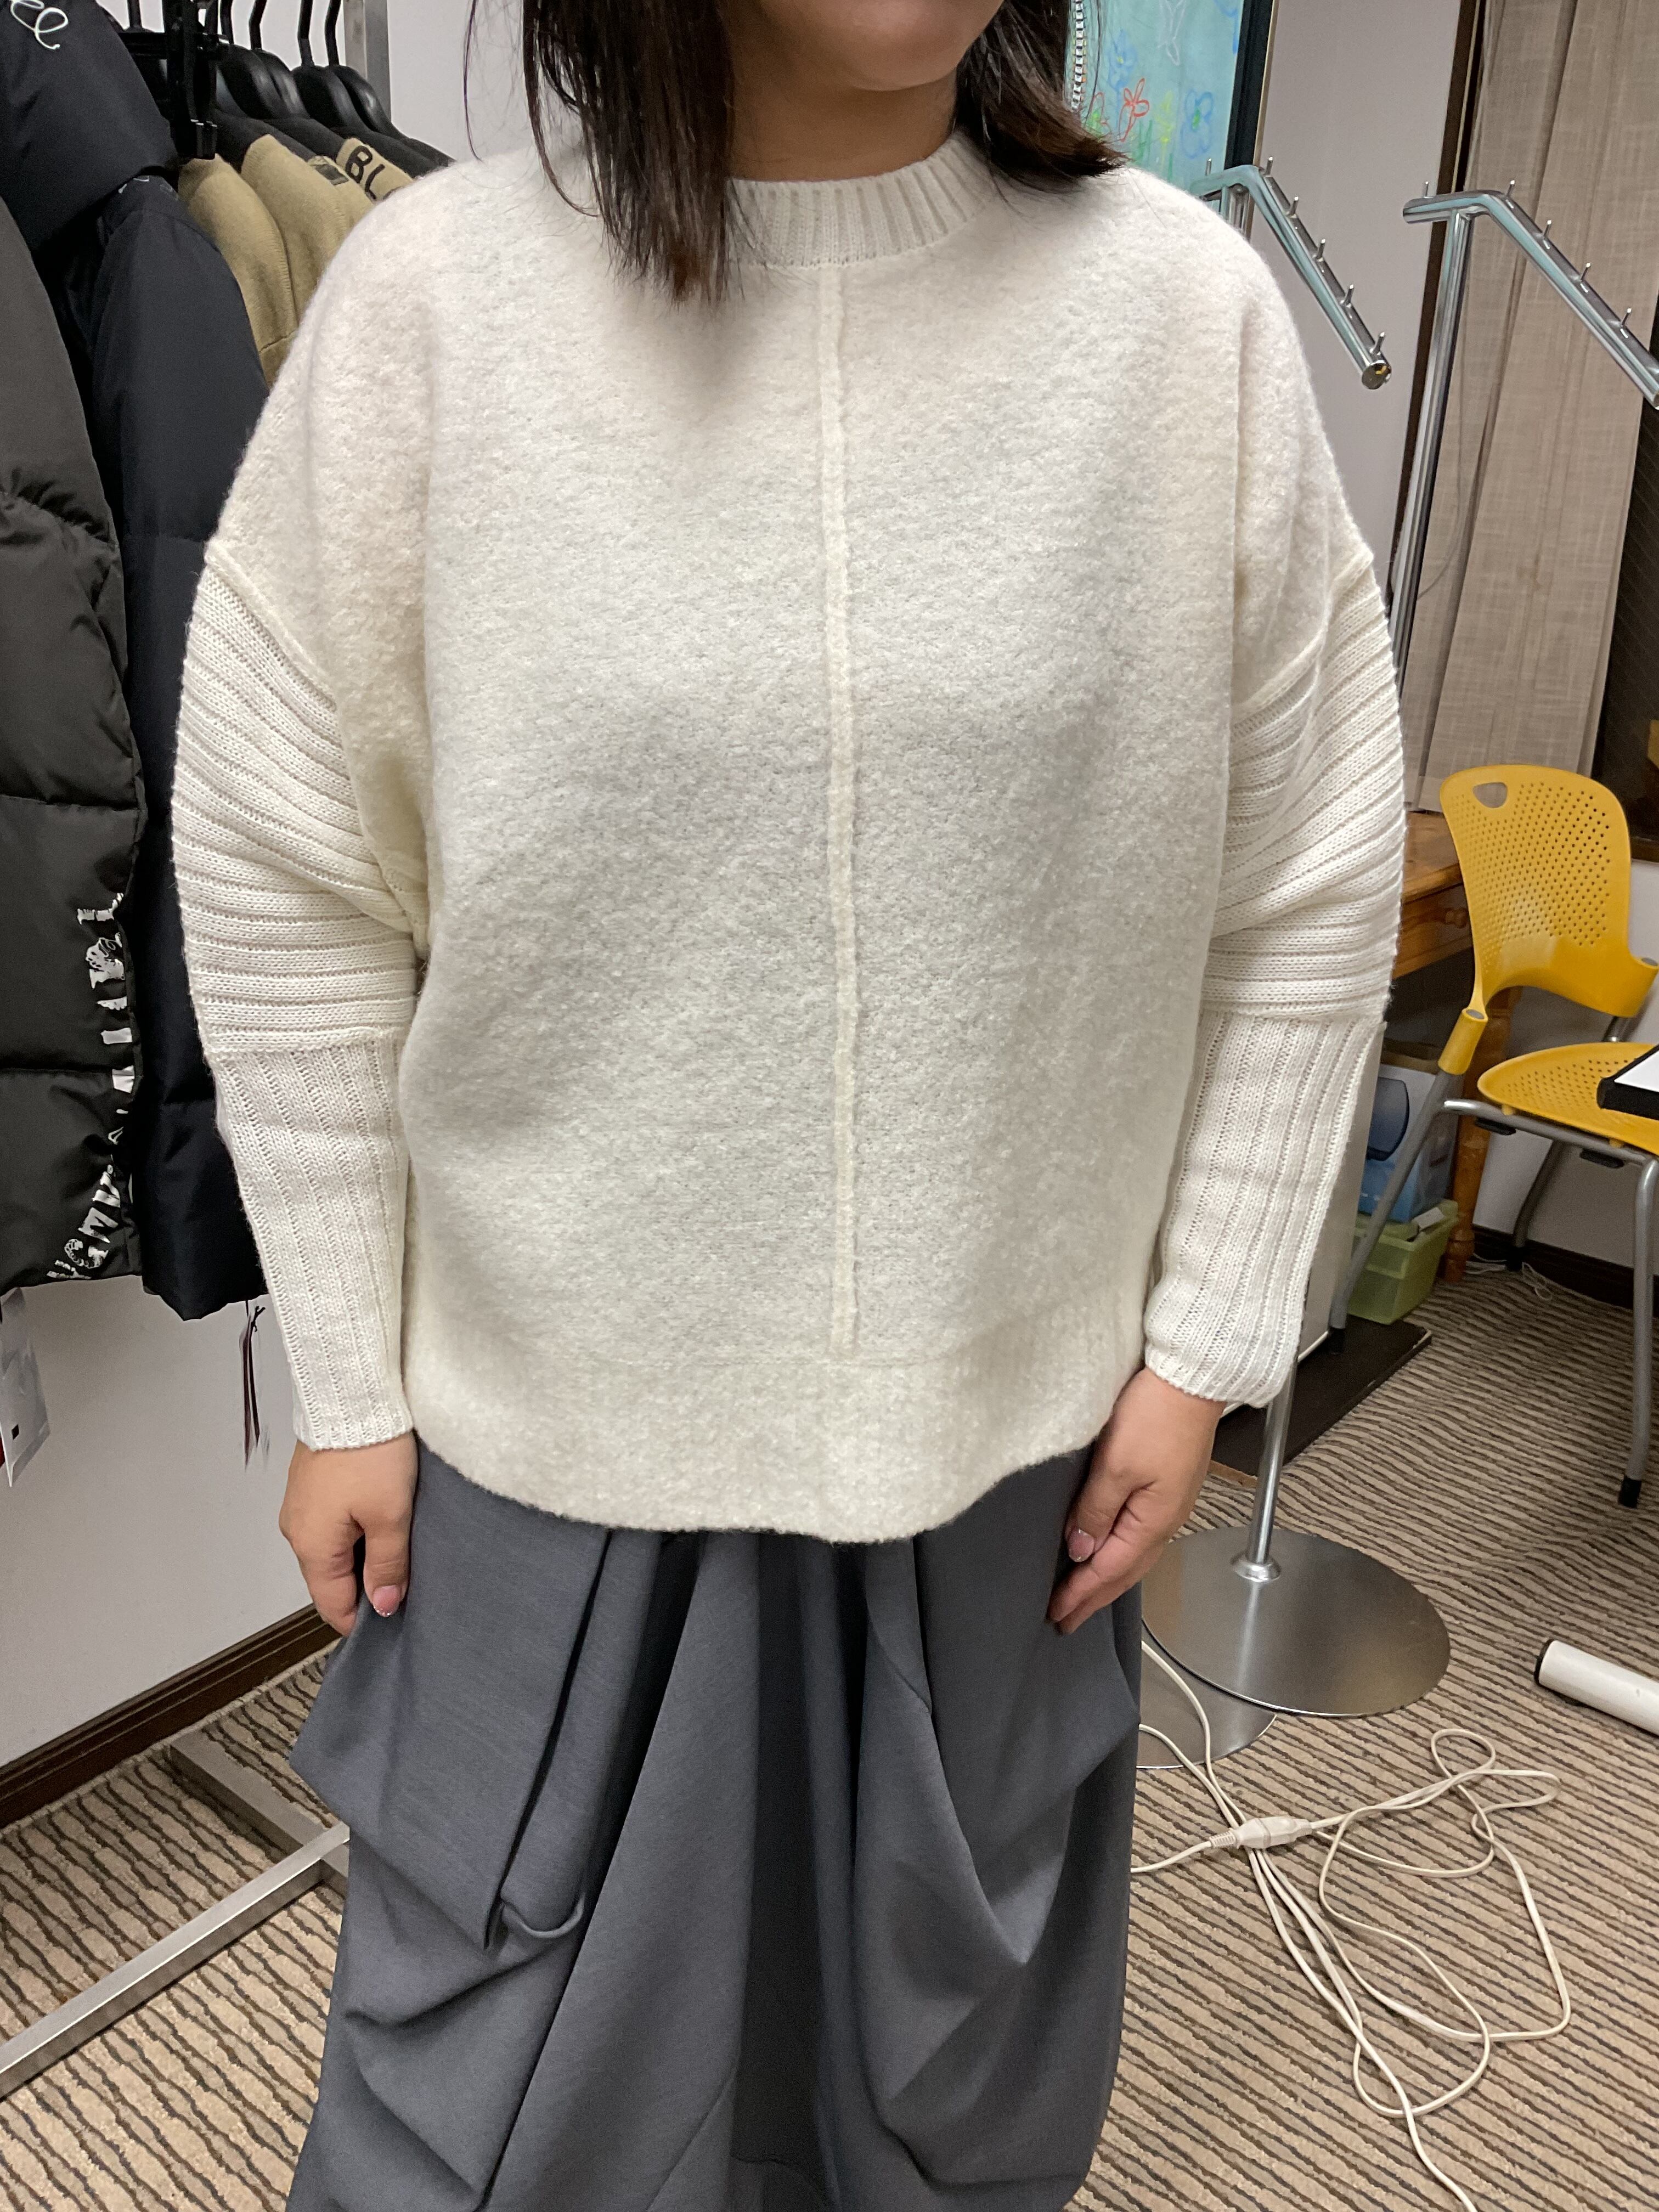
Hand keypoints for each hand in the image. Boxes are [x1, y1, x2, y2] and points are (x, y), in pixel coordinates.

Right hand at [278, 1433, 417, 1635]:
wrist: (352, 1393)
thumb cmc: (371, 1450)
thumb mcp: (391, 1515)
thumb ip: (388, 1565)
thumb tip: (383, 1606)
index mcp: (311, 1546)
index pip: (331, 1606)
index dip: (363, 1618)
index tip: (394, 1615)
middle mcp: (296, 1529)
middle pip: (331, 1578)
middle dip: (365, 1583)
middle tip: (404, 1575)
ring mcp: (300, 1505)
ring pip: (332, 1549)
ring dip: (362, 1552)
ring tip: (397, 1540)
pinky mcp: (310, 1484)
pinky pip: (330, 1521)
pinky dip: (354, 1526)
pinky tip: (380, 1513)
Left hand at [1048, 1367, 1222, 1633]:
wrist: (1192, 1377)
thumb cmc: (1158, 1412)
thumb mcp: (1115, 1464)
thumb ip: (1096, 1510)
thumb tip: (1080, 1548)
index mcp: (1153, 1520)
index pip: (1109, 1570)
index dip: (1081, 1594)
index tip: (1057, 1614)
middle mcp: (1166, 1518)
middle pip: (1125, 1570)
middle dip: (1094, 1597)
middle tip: (1067, 1618)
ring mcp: (1169, 1503)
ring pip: (1134, 1554)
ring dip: (1107, 1577)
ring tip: (1083, 1592)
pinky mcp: (1167, 1484)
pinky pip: (1139, 1532)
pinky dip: (1120, 1550)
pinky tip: (1107, 1548)